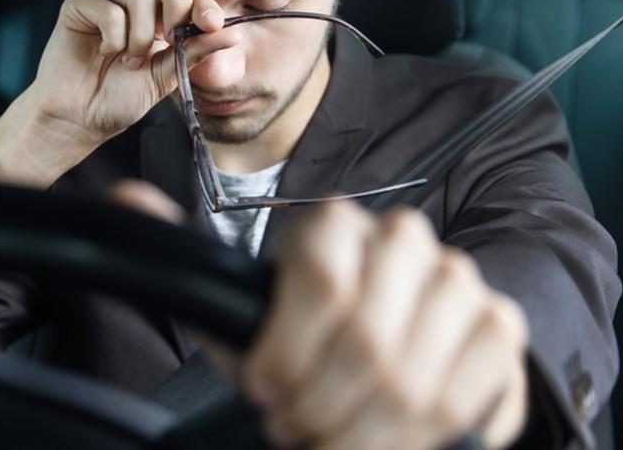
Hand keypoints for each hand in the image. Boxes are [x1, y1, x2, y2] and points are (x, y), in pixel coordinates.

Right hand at [0, 0, 235, 186]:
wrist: (80, 119)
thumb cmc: (118, 98)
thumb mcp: (165, 77)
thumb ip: (193, 53)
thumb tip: (234, 34)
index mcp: (158, 13)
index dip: (202, 4)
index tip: (211, 26)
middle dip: (176, 3)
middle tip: (169, 39)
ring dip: (140, 36)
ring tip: (128, 61)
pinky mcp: (78, 5)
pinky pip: (108, 7)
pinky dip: (113, 37)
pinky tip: (105, 53)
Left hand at [110, 182, 529, 449]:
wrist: (381, 357)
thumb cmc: (299, 335)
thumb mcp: (234, 302)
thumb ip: (178, 250)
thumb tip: (125, 196)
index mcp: (334, 224)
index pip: (320, 278)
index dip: (287, 351)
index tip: (261, 390)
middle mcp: (403, 240)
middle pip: (366, 335)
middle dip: (320, 402)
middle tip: (293, 429)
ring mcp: (458, 281)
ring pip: (413, 373)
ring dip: (362, 429)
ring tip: (329, 442)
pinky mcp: (498, 329)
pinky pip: (465, 393)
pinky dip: (416, 437)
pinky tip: (384, 442)